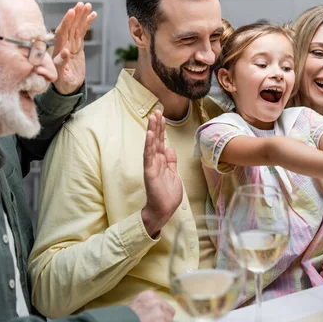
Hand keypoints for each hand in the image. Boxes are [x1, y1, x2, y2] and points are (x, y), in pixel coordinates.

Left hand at [52, 2, 96, 94]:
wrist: (68, 87)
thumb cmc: (63, 83)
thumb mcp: (61, 76)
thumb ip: (60, 64)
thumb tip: (64, 52)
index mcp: (57, 50)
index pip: (61, 33)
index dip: (66, 22)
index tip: (71, 12)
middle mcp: (63, 44)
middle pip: (69, 26)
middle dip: (75, 15)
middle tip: (81, 4)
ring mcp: (71, 44)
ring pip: (76, 27)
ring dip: (81, 16)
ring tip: (87, 5)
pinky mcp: (77, 46)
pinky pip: (82, 32)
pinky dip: (87, 23)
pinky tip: (93, 14)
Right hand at [141, 110, 182, 236]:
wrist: (163, 210)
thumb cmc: (167, 195)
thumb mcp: (174, 174)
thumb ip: (171, 161)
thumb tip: (170, 148)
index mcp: (162, 161)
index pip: (161, 142)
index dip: (161, 129)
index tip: (162, 116)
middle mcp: (155, 161)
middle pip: (156, 140)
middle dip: (157, 126)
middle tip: (157, 111)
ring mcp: (151, 166)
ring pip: (151, 145)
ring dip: (152, 131)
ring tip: (152, 117)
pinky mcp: (149, 172)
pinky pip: (148, 157)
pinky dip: (148, 145)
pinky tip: (148, 135)